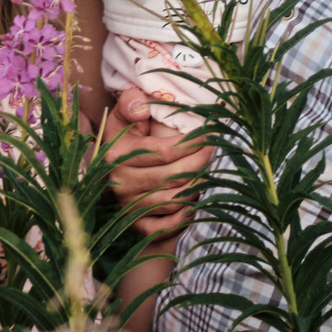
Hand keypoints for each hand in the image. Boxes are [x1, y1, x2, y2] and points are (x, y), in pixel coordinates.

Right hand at [100, 85, 213, 236]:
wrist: (115, 170)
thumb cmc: (128, 137)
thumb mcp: (124, 116)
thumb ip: (130, 103)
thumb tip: (142, 109)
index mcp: (117, 155)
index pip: (163, 152)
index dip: (191, 143)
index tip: (210, 134)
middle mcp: (120, 182)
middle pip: (173, 177)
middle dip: (201, 162)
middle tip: (217, 151)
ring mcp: (128, 206)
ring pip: (174, 200)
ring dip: (198, 187)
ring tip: (212, 172)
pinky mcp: (137, 225)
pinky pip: (165, 227)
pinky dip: (185, 218)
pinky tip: (198, 202)